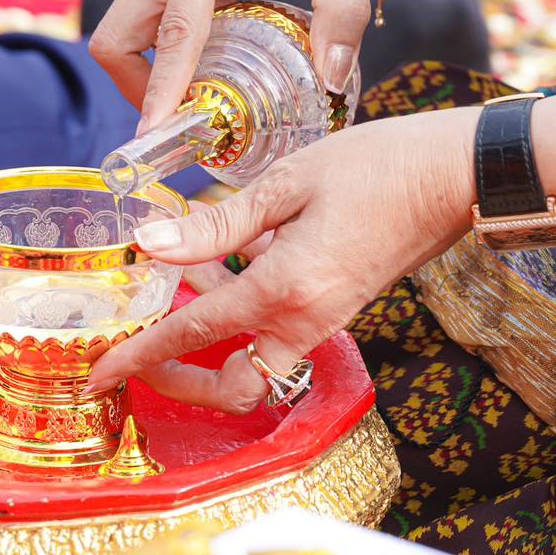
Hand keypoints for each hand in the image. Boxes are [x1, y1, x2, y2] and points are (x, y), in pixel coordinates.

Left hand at [87, 107, 476, 412]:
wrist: (457, 175)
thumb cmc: (378, 167)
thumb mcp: (287, 182)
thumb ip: (216, 223)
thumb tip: (151, 243)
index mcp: (284, 288)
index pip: (194, 335)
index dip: (139, 356)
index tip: (98, 375)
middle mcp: (305, 320)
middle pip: (234, 387)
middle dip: (182, 383)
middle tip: (140, 357)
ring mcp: (327, 320)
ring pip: (258, 367)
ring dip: (212, 351)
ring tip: (175, 300)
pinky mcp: (338, 308)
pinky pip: (279, 335)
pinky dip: (242, 319)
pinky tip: (222, 265)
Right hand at [88, 0, 403, 128]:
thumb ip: (340, 15)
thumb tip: (332, 80)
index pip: (170, 35)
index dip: (159, 92)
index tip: (154, 137)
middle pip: (116, 37)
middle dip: (136, 86)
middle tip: (182, 121)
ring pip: (127, 27)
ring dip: (151, 67)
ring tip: (203, 98)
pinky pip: (150, 13)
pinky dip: (167, 45)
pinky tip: (217, 58)